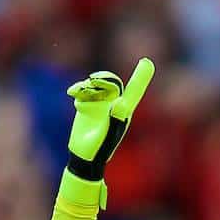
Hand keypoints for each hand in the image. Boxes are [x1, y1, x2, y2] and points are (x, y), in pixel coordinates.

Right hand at [65, 58, 154, 180]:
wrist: (84, 157)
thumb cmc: (99, 151)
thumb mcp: (107, 138)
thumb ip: (115, 121)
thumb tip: (120, 103)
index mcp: (123, 112)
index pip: (133, 92)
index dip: (140, 77)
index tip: (147, 62)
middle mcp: (113, 105)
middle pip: (112, 83)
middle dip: (103, 79)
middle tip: (92, 80)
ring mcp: (100, 104)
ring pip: (96, 85)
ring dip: (87, 85)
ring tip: (76, 91)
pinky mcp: (87, 105)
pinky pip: (84, 90)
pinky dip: (78, 89)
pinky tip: (72, 93)